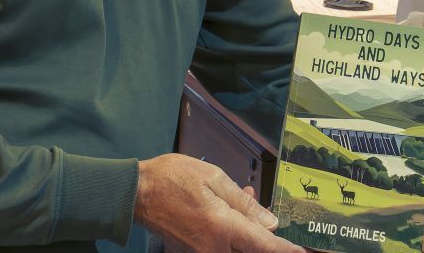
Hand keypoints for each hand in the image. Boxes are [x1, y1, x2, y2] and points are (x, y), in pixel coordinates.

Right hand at [135, 153, 304, 252]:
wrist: (137, 193)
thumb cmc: (172, 179)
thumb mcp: (214, 179)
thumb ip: (244, 204)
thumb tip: (269, 223)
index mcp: (222, 228)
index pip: (264, 246)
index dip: (286, 251)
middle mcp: (213, 248)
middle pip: (251, 250)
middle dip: (264, 234)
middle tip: (265, 212)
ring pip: (237, 248)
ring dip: (247, 231)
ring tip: (244, 199)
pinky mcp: (193, 252)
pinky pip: (221, 247)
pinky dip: (232, 232)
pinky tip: (229, 209)